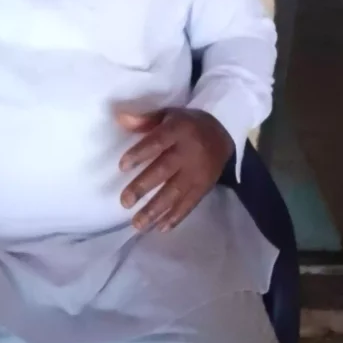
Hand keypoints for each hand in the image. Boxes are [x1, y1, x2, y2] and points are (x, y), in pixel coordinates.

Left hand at [118, 108, 233, 232]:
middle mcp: (190, 152)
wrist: (223, 135)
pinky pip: (190, 204)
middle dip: (143, 187)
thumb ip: (144, 120)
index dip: (140, 154)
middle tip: (125, 202)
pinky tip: (159, 228)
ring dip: (156, 209)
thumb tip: (119, 118)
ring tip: (137, 224)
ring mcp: (199, 172)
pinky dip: (175, 217)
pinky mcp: (205, 187)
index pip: (157, 142)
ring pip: (176, 192)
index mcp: (179, 130)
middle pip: (164, 170)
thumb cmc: (187, 124)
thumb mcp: (168, 115)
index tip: (122, 167)